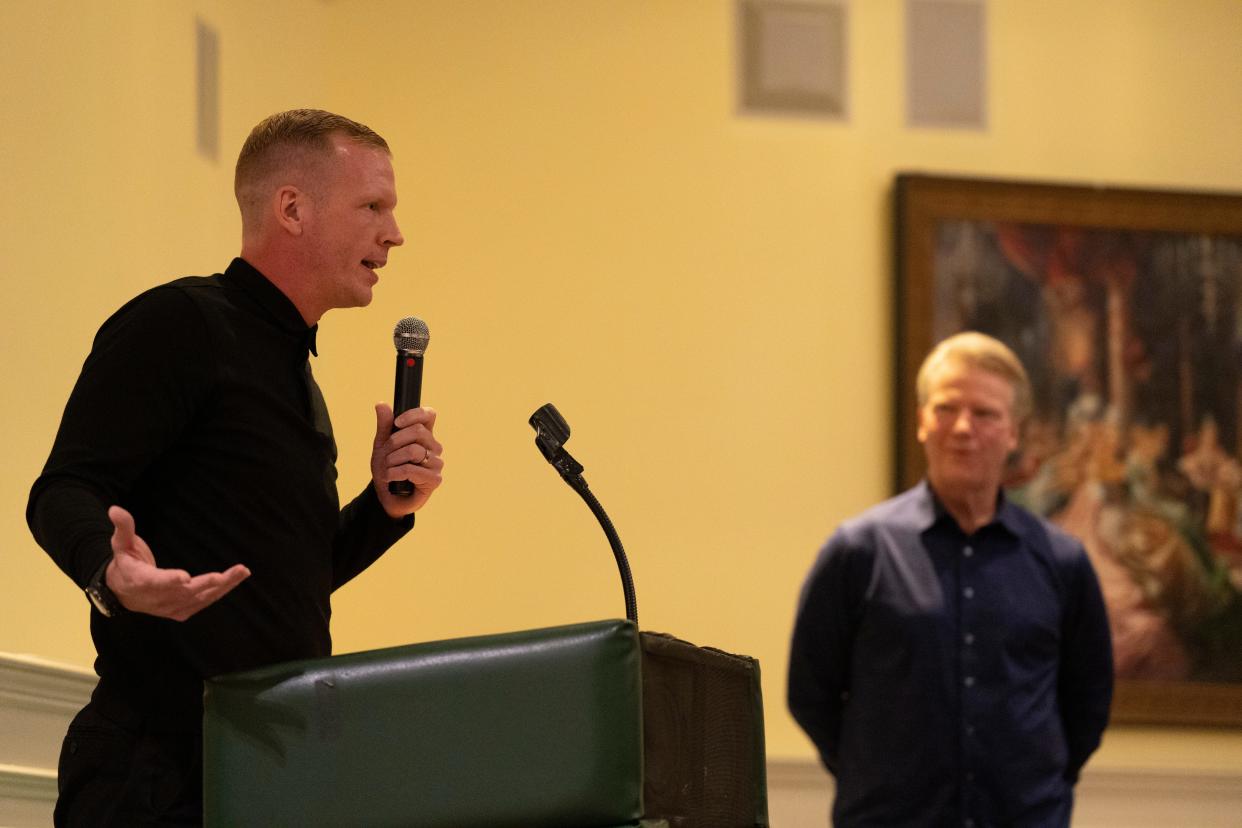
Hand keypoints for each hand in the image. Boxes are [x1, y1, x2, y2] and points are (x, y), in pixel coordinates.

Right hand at [105, 506, 250, 620]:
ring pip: (197, 599)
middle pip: (182, 593)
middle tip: (223, 575)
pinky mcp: (179, 612)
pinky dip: (219, 593)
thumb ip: (123, 528)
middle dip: (204, 585)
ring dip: (221, 587)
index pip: (154, 582)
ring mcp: (168, 608)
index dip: (169, 581)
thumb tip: (114, 509)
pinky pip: (202, 603)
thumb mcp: (121, 544)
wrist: (122, 592)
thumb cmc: (125, 563)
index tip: (184, 578)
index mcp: (139, 581)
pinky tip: (235, 580)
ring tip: (241, 572)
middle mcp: (154, 599)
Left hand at [372, 403, 443, 518]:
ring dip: (393, 460)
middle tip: (386, 455)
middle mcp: (434, 447)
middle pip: (418, 431)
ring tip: (387, 468)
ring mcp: (437, 463)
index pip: (429, 415)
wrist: (386, 496)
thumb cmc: (388, 469)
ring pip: (413, 451)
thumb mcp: (382, 445)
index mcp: (424, 435)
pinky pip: (412, 469)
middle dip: (394, 442)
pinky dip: (395, 472)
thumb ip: (384, 426)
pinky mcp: (435, 480)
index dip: (414, 415)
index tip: (397, 423)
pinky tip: (390, 477)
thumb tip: (381, 404)